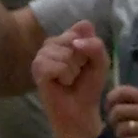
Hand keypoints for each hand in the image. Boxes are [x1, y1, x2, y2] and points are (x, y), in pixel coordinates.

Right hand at [32, 20, 109, 137]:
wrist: (80, 110)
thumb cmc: (88, 85)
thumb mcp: (101, 62)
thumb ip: (95, 45)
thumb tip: (76, 42)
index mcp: (67, 38)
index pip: (83, 27)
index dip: (91, 46)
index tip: (88, 61)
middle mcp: (52, 43)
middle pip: (72, 38)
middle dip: (82, 58)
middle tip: (78, 72)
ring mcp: (42, 55)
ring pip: (64, 53)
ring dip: (73, 69)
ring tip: (69, 79)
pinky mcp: (37, 69)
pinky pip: (57, 65)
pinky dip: (65, 76)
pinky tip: (62, 83)